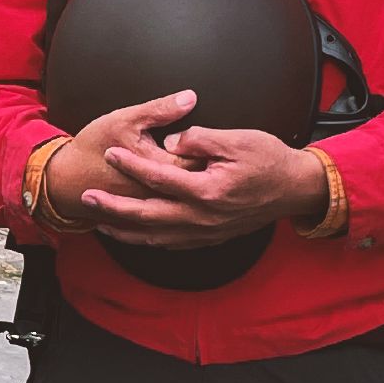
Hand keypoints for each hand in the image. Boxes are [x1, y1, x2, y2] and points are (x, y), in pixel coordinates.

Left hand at [53, 96, 328, 246]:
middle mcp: (202, 217)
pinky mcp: (210, 237)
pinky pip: (171, 243)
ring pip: (155, 237)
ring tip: (100, 222)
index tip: (111, 152)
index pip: (158, 177)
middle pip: (146, 215)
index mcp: (207, 190)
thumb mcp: (239, 139)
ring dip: (124, 230)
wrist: (296, 189)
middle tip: (87, 197)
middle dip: (113, 207)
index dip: (131, 164)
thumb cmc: (271, 160)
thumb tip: (171, 141)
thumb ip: (201, 139)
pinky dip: (148, 240)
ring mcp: (206, 231)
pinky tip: (135, 234)